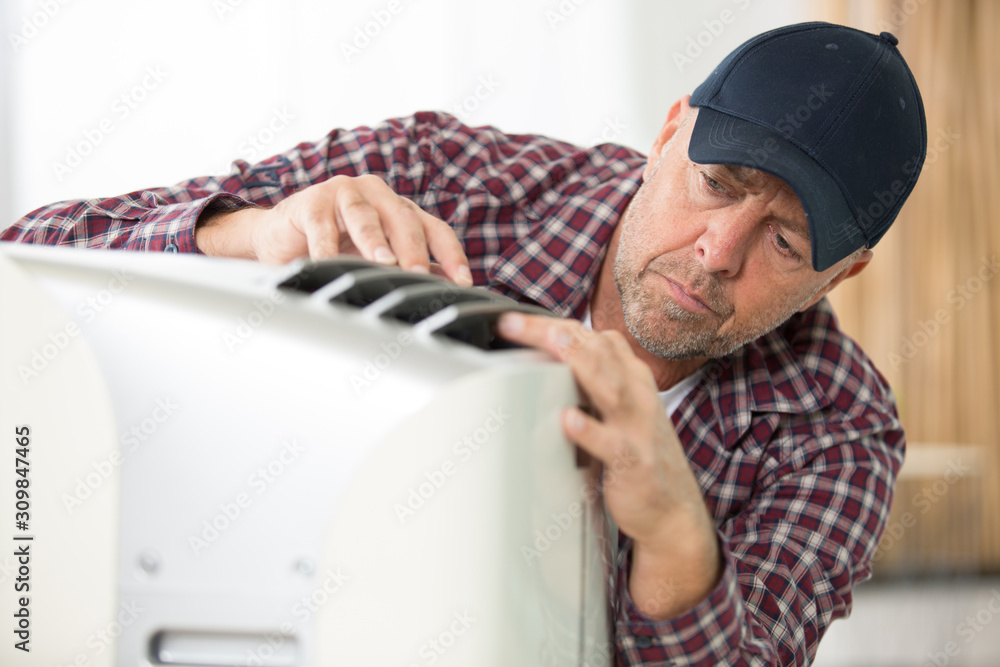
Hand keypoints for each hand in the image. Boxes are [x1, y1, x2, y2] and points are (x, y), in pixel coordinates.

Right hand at [195, 174, 472, 285]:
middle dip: (415, 248)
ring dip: (375, 240)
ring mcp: (344, 193)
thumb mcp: (377, 258)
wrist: (281, 236)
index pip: (435, 228)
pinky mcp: (311, 201)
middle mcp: (377, 195)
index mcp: (399, 208)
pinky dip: (325, 248)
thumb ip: (411, 268)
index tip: (463, 283)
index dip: (450, 254)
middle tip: (420, 274)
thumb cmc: (336, 246)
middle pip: (404, 218)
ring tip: (384, 263)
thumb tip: (448, 290)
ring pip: (365, 216)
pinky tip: (329, 266)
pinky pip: (321, 226)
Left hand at [497, 312, 721, 618]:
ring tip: (552, 346)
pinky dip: (590, 431)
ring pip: (609, 386)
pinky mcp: (634, 462)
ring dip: (579, 364)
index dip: (552, 324)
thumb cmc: (638, 454)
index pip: (590, 338)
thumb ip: (590, 381)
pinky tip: (568, 419)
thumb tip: (546, 358)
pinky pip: (612, 445)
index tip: (513, 319)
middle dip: (554, 334)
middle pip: (596, 351)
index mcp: (630, 377)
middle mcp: (636, 394)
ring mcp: (637, 427)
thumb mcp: (618, 408)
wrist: (674, 509)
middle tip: (515, 323)